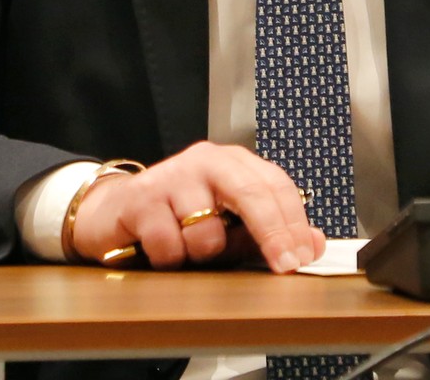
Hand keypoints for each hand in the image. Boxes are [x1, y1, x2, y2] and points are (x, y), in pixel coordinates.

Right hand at [69, 143, 324, 271]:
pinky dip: (169, 257)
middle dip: (273, 232)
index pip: (275, 184)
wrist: (114, 214)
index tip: (303, 257)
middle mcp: (205, 162)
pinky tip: (159, 249)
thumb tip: (315, 243)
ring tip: (186, 250)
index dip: (293, 222)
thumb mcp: (228, 229)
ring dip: (201, 253)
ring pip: (207, 229)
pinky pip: (169, 242)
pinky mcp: (141, 197)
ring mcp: (172, 176)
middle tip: (285, 266)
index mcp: (233, 164)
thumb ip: (269, 234)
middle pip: (250, 191)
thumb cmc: (178, 221)